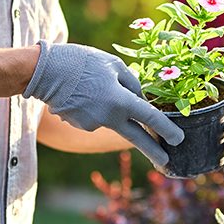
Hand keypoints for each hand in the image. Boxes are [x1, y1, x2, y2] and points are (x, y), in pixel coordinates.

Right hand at [23, 41, 183, 166]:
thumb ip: (131, 83)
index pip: (150, 118)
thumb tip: (139, 98)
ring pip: (111, 119)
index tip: (178, 139)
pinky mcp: (81, 125)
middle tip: (166, 161)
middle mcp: (109, 118)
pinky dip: (94, 108)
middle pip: (136, 137)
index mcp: (121, 100)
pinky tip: (82, 94)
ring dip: (109, 108)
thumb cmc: (82, 62)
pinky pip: (96, 117)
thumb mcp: (113, 64)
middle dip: (152, 150)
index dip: (167, 129)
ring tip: (92, 86)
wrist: (45, 72)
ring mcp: (94, 124)